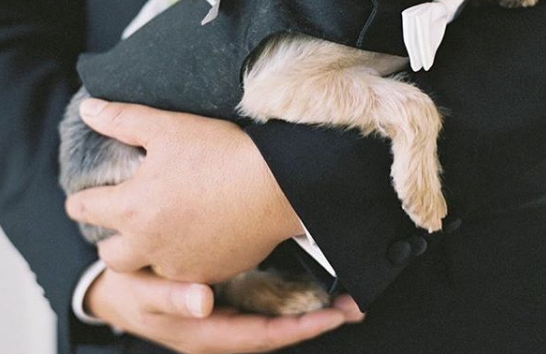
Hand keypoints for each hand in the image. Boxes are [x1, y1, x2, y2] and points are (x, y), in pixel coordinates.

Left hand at [66, 99, 303, 280]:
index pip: (85, 209)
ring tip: (160, 228)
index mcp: (132, 208)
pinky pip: (184, 275)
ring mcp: (180, 264)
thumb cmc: (220, 153)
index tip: (86, 197)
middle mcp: (149, 245)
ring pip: (147, 268)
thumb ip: (122, 119)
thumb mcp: (167, 127)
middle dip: (110, 236)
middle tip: (124, 218)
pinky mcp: (210, 273)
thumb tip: (88, 109)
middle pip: (110, 254)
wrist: (275, 186)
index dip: (81, 200)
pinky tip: (196, 235)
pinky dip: (182, 258)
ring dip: (146, 252)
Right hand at [87, 268, 362, 353]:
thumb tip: (205, 301)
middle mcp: (223, 332)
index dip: (301, 327)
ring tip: (342, 298)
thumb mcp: (144, 293)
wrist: (114, 290)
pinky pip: (264, 308)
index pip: (265, 336)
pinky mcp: (226, 306)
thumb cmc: (129, 292)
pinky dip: (289, 301)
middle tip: (354, 304)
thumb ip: (172, 297)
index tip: (334, 315)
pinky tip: (306, 285)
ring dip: (308, 311)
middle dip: (317, 320)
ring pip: (275, 322)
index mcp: (207, 335)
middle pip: (279, 332)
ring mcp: (226, 322)